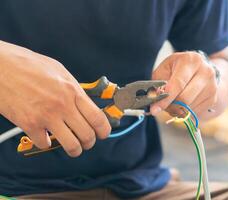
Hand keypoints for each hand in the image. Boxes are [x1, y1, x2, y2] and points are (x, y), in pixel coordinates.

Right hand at [0, 41, 110, 156]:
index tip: (104, 133)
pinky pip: (44, 144)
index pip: (97, 117)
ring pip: (71, 145)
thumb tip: (85, 103)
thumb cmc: (28, 65)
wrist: (0, 66)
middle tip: (87, 141)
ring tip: (73, 147)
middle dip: (90, 142)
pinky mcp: (29, 125)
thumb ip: (74, 89)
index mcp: (72, 91)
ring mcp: (46, 117)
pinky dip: (47, 144)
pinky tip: (45, 137)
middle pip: (87, 135)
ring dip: (74, 149)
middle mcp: (63, 105)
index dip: (104, 130)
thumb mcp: (59, 71)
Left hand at [151, 51, 217, 117]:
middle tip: (162, 105)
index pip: (178, 84)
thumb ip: (158, 84)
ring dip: (176, 110)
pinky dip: (184, 112)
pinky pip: (195, 112)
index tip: (155, 109)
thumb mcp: (164, 69)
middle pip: (185, 99)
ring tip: (172, 102)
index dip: (165, 99)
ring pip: (189, 108)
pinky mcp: (213, 98)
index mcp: (191, 61)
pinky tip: (182, 104)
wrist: (199, 68)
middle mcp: (205, 72)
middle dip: (170, 106)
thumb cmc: (177, 68)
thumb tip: (154, 101)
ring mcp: (212, 86)